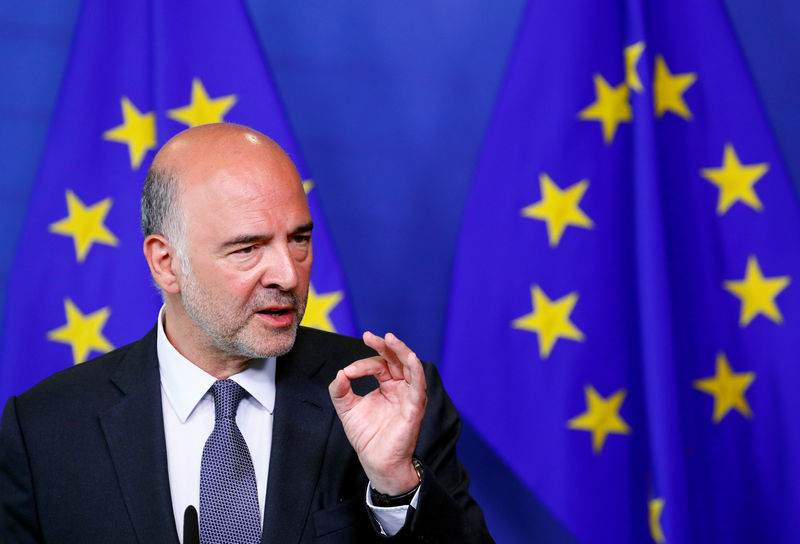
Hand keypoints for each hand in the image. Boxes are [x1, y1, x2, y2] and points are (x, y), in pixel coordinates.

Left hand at [328, 331, 426, 494]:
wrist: (376, 461)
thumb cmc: (367, 436)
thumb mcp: (347, 409)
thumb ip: (340, 390)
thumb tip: (340, 373)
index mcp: (388, 385)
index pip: (378, 364)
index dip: (362, 364)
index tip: (347, 373)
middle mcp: (400, 387)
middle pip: (396, 359)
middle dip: (384, 345)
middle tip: (369, 336)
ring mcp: (409, 395)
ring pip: (410, 366)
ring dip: (401, 350)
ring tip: (389, 338)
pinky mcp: (414, 406)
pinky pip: (418, 384)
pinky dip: (416, 369)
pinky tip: (410, 358)